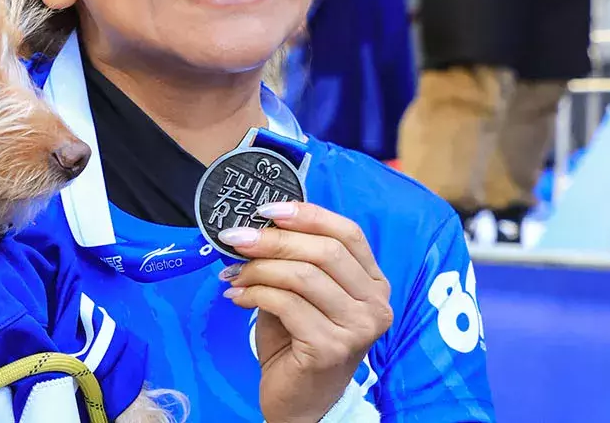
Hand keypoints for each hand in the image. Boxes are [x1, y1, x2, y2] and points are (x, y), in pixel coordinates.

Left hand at [218, 203, 392, 422]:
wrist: (298, 401)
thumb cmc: (296, 341)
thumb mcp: (300, 293)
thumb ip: (291, 260)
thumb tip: (256, 224)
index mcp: (373, 283)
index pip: (347, 233)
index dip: (306, 214)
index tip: (265, 209)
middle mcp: (376, 304)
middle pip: (324, 251)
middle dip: (274, 240)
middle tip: (236, 238)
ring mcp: (358, 328)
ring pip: (303, 276)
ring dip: (259, 269)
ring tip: (233, 274)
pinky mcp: (331, 348)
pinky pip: (286, 304)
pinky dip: (254, 294)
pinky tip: (236, 297)